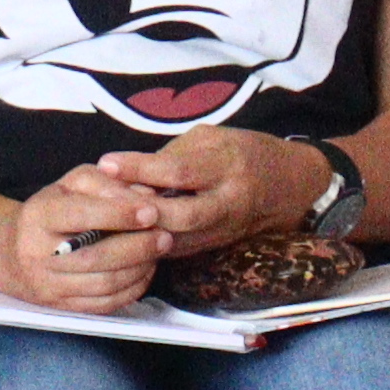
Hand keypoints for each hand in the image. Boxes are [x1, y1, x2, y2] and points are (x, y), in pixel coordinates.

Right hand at [0, 168, 167, 312]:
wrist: (11, 252)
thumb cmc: (51, 212)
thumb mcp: (71, 185)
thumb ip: (106, 183)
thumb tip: (143, 197)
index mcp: (38, 216)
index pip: (80, 215)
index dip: (119, 214)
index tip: (151, 211)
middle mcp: (37, 253)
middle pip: (95, 256)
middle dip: (137, 246)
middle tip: (165, 235)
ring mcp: (48, 284)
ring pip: (104, 283)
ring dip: (140, 268)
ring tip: (158, 251)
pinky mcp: (61, 305)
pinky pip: (104, 304)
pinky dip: (132, 289)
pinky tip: (144, 271)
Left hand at [89, 129, 322, 256]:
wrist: (290, 184)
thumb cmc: (242, 153)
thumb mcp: (211, 139)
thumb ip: (172, 156)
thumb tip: (128, 173)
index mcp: (228, 167)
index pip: (179, 171)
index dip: (140, 168)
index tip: (106, 164)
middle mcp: (229, 202)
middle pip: (180, 216)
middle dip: (138, 212)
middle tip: (99, 204)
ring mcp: (224, 230)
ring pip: (176, 239)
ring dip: (138, 234)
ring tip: (101, 223)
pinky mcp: (215, 246)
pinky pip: (177, 250)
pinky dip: (147, 245)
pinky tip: (118, 238)